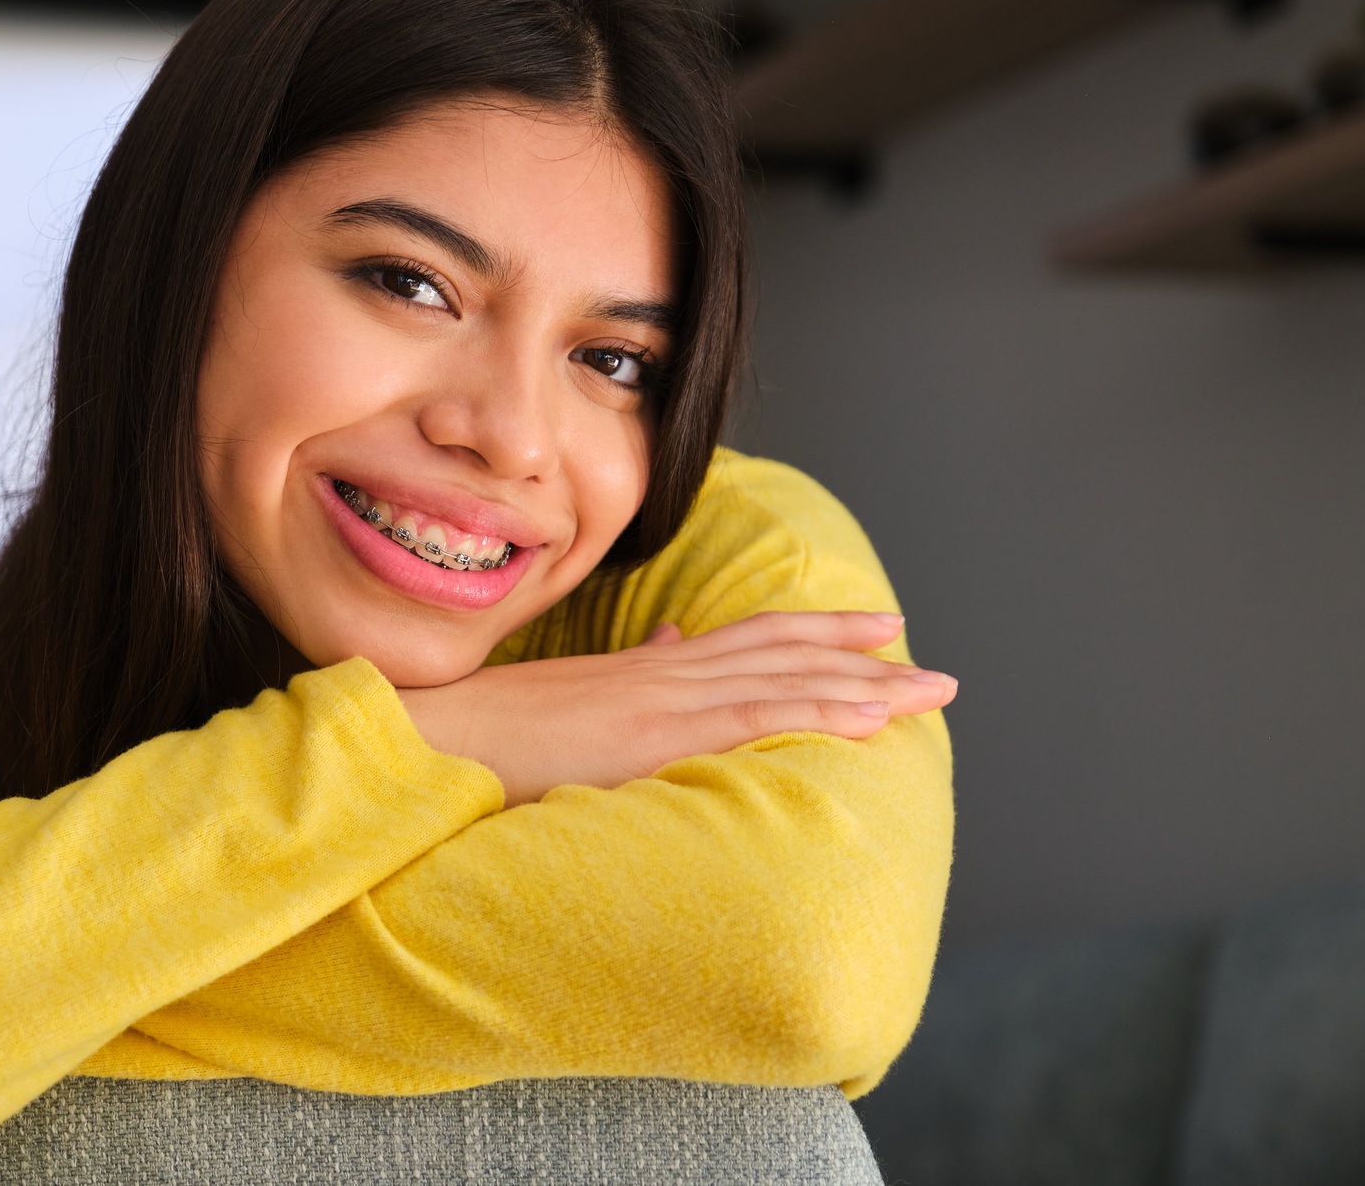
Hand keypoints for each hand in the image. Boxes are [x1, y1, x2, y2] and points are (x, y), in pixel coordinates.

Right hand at [398, 611, 956, 804]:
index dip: (817, 632)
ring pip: (785, 678)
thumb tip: (672, 643)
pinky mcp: (654, 732)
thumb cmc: (487, 731)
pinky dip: (817, 713)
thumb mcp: (571, 698)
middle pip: (784, 652)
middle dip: (861, 656)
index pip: (751, 640)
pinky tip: (868, 718)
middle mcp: (665, 672)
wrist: (434, 732)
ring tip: (928, 690)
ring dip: (864, 684)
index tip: (875, 632)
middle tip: (930, 664)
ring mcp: (662, 698)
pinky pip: (753, 717)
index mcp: (646, 669)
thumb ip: (631, 672)